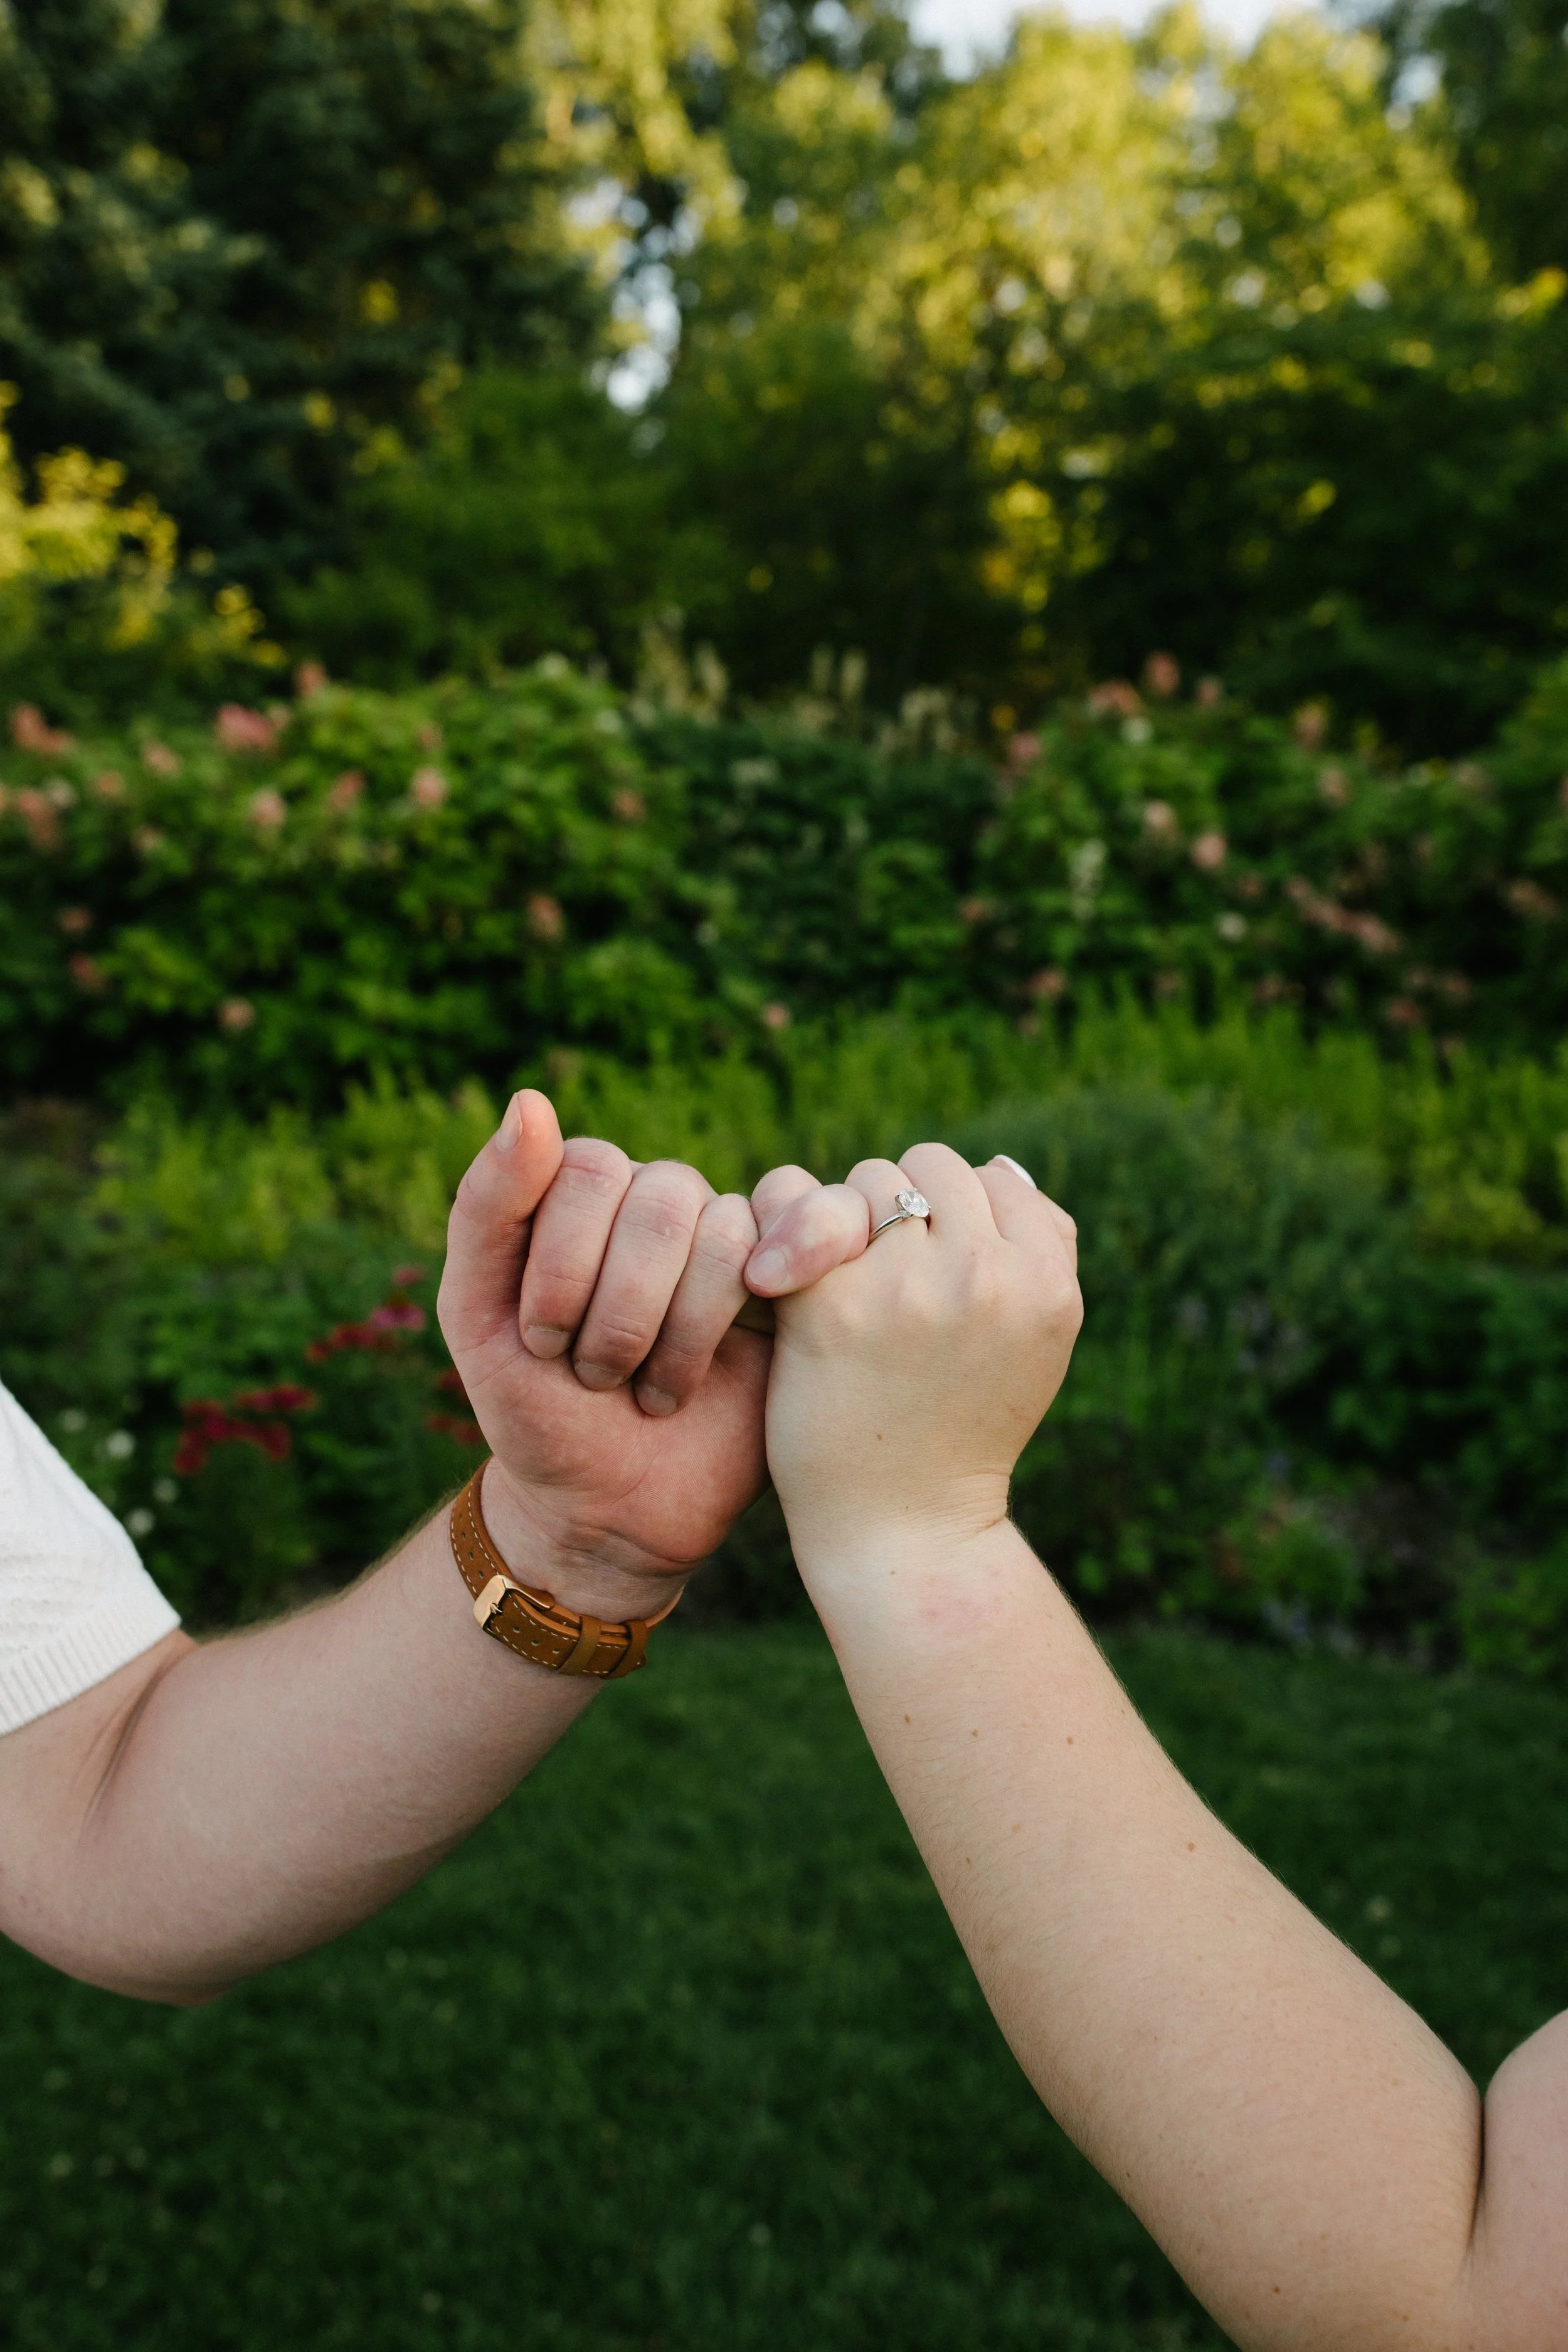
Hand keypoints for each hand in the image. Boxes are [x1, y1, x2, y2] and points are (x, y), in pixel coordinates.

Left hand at [438, 1091, 772, 1616]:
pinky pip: (773, 1257)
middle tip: (592, 1376)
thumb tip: (531, 1099)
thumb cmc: (533, 1414)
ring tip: (644, 1391)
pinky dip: (714, 1333)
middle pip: (658, 1194)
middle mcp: (654, 1201)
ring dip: (668, 1332)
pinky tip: (689, 1384)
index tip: (539, 1343)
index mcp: (577, 1193)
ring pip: (719, 1229)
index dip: (562, 1265)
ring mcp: (724, 1241)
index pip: (585, 1167)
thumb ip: (487, 1207)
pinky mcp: (780, 1289)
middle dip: (616, 1306)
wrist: (608, 1511)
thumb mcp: (477, 1316)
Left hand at [754, 1143, 1081, 1578]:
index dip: (956, 1215)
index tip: (933, 1266)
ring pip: (867, 1182)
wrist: (906, 1528)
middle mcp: (986, 1276)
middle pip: (929, 1168)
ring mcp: (907, 1287)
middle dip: (901, 1213)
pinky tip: (780, 1274)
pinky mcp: (830, 1304)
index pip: (995, 1179)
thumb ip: (1039, 1252)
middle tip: (883, 1280)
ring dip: (848, 1221)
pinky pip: (794, 1201)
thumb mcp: (1038, 1345)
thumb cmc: (963, 1429)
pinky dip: (781, 1227)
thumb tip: (997, 1167)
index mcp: (1047, 1283)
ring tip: (843, 1285)